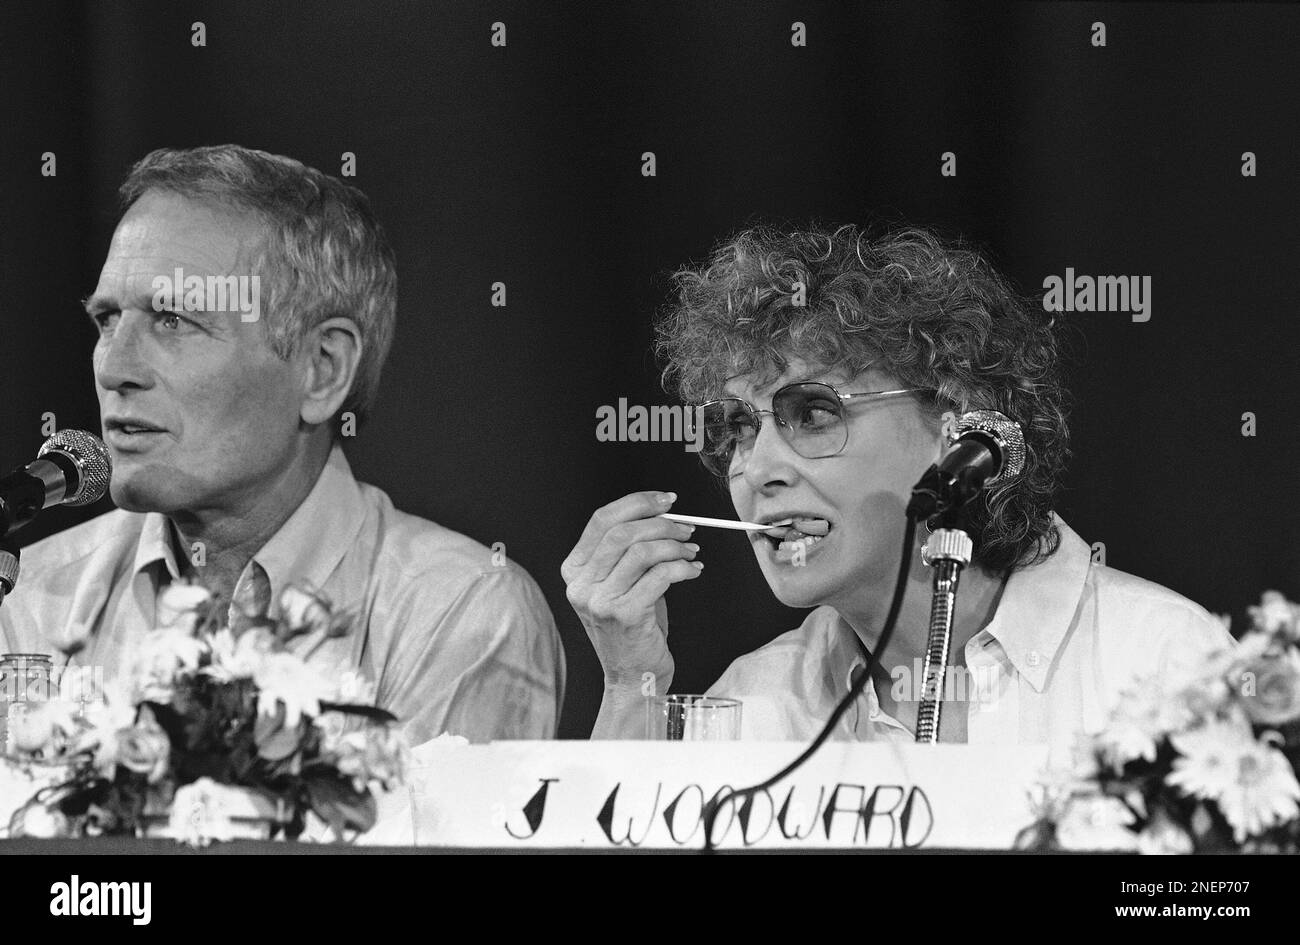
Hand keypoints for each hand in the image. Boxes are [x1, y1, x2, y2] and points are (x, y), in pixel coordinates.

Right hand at [561, 491, 701, 686]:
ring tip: (691, 552)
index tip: (666, 500)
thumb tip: (664, 515)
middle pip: (622, 532)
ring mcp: (600, 601)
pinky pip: (661, 576)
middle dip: (661, 524)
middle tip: (687, 528)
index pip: (601, 520)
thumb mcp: (619, 584)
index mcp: (574, 570)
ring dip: (675, 546)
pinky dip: (683, 567)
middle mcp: (581, 585)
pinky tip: (693, 571)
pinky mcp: (625, 616)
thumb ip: (628, 551)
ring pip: (642, 551)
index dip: (636, 503)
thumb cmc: (632, 627)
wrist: (633, 677)